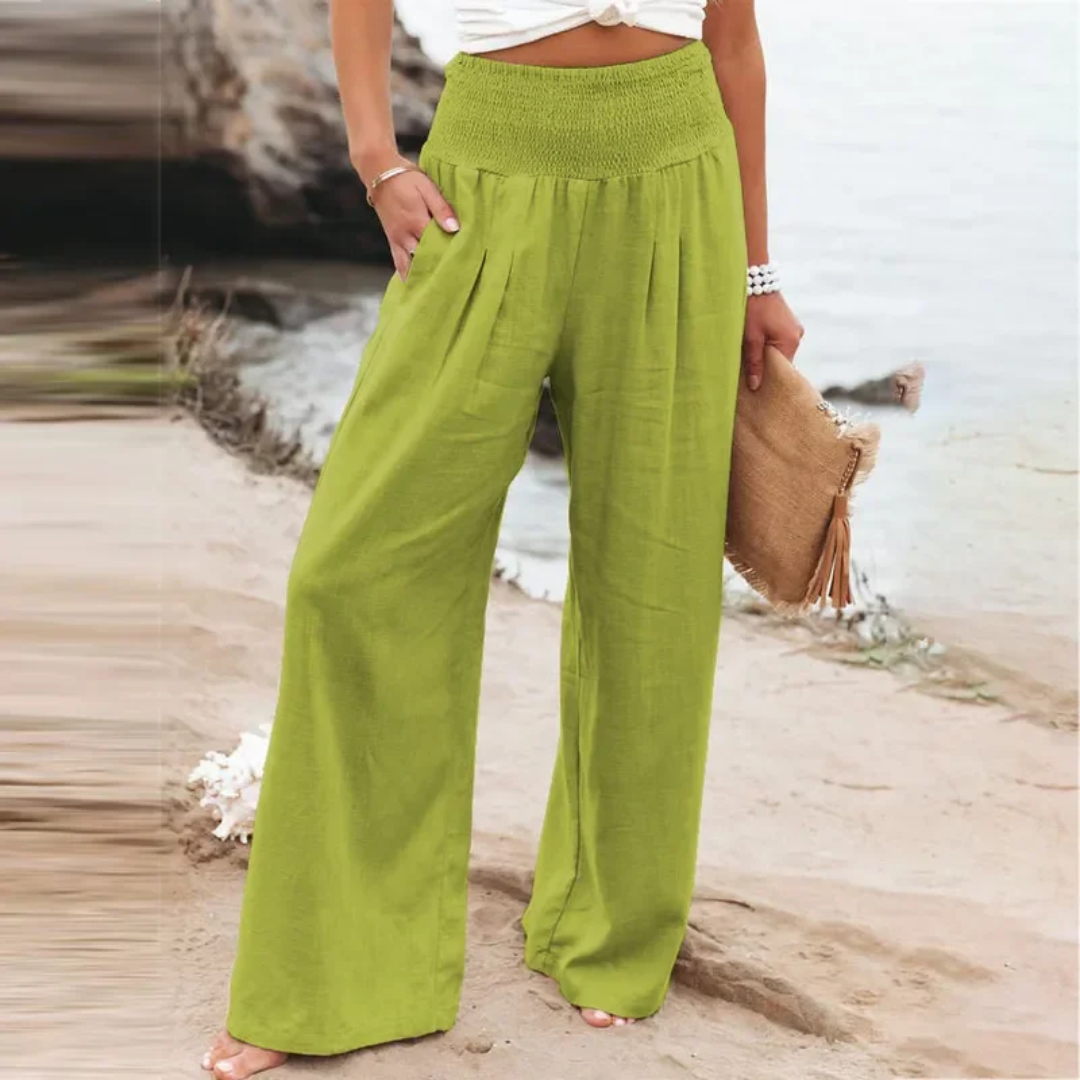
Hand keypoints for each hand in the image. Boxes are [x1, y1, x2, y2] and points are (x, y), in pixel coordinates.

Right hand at [363, 156, 459, 280]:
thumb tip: (454, 229)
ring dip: (422, 279)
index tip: (465, 270)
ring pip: (410, 267)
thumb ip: (441, 208)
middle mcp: (406, 236)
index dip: (451, 258)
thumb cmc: (406, 178)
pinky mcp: (392, 241)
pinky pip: (398, 263)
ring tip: (435, 294)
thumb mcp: (427, 187)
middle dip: (438, 273)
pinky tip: (414, 287)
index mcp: (418, 223)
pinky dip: (406, 276)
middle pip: (425, 261)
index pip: (439, 247)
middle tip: (454, 287)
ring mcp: (397, 241)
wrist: (379, 173)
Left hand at [742, 291, 803, 390]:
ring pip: (779, 351)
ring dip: (765, 356)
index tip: (757, 388)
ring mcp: (793, 328)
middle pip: (782, 361)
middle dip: (767, 367)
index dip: (770, 379)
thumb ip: (754, 363)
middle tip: (749, 376)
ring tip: (750, 360)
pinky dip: (767, 346)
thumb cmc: (752, 308)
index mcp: (791, 341)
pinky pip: (778, 341)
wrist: (755, 279)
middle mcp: (797, 335)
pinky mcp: (787, 323)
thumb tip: (756, 386)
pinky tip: (755, 347)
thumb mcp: (750, 338)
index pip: (783, 370)